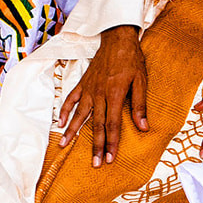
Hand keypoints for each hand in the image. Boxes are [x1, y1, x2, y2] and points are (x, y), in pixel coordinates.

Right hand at [57, 25, 147, 166]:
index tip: (109, 158)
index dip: (111, 142)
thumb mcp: (141, 80)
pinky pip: (71, 98)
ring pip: (79, 114)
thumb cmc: (132, 60)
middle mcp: (99, 93)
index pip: (112, 123)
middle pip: (96, 124)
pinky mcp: (83, 83)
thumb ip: (140, 104)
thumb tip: (143, 127)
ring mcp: (89, 88)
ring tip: (64, 145)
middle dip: (95, 145)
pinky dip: (64, 110)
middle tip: (93, 163)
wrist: (117, 39)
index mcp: (115, 94)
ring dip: (72, 131)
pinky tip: (60, 122)